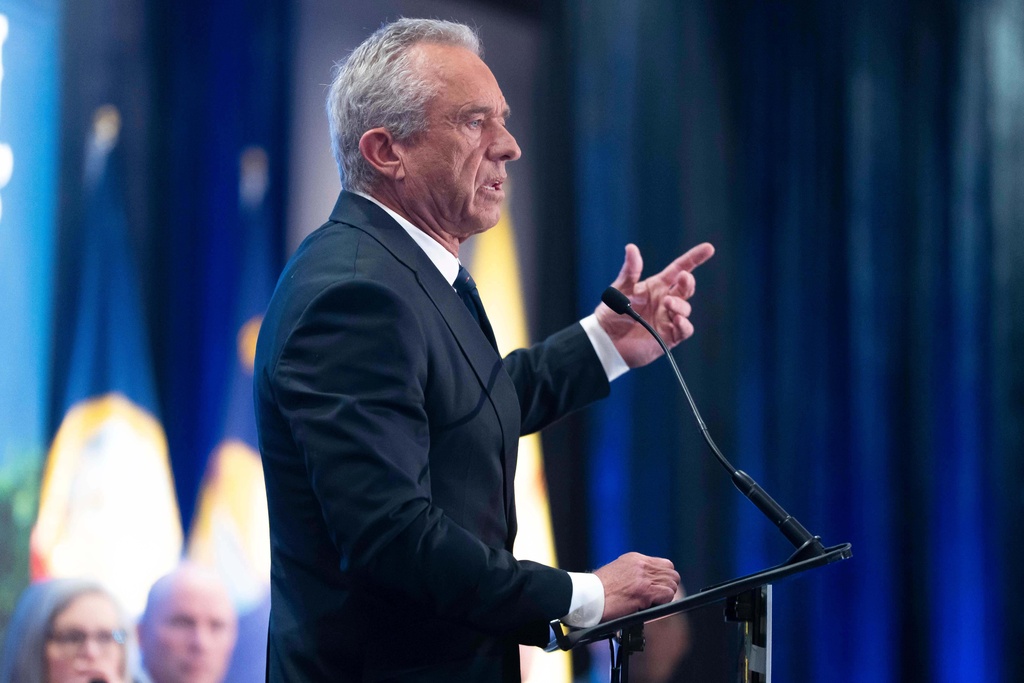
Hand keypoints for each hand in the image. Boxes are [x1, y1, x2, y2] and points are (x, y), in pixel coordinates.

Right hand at [593, 552, 679, 620]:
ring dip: (666, 594)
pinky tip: (652, 605)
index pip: (664, 564)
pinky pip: (667, 595)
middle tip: (659, 596)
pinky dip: (663, 602)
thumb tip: (647, 582)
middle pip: (671, 572)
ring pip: (672, 583)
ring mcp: (644, 578)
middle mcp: (641, 565)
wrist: (589, 596)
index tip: (659, 586)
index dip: (664, 577)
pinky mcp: (645, 592)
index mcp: (635, 559)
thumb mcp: (617, 571)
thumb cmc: (598, 589)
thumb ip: (634, 573)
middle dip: (668, 585)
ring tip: (654, 602)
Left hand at [595, 242, 714, 367]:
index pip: (679, 269)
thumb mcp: (620, 289)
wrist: (606, 340)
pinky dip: (684, 324)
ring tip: (668, 302)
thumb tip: (631, 247)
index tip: (708, 248)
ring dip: (680, 304)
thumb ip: (630, 270)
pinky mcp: (669, 336)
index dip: (694, 258)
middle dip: (688, 282)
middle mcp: (666, 300)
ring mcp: (669, 318)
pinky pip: (684, 329)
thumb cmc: (612, 312)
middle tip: (683, 278)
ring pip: (685, 309)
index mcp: (657, 286)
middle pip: (686, 288)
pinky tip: (677, 319)